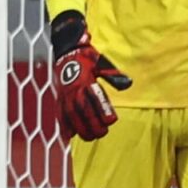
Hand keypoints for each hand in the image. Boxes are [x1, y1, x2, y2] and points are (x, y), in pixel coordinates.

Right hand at [50, 10, 131, 141]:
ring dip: (80, 128)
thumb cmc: (86, 58)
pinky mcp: (59, 97)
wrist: (66, 51)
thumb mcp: (101, 63)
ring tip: (89, 137)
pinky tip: (71, 135)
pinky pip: (60, 113)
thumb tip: (127, 84)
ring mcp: (65, 95)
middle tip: (102, 133)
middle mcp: (75, 90)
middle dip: (93, 125)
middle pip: (84, 112)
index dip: (103, 112)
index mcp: (86, 82)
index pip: (96, 100)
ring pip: (72, 116)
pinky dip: (65, 124)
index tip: (111, 122)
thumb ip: (113, 75)